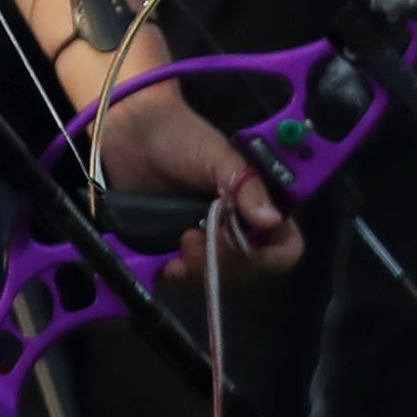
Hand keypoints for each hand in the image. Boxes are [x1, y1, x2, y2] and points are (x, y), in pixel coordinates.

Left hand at [72, 75, 299, 271]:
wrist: (131, 139)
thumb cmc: (182, 138)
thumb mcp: (218, 155)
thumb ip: (247, 186)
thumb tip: (271, 220)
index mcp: (259, 203)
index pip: (285, 244)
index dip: (272, 254)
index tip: (246, 247)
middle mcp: (240, 228)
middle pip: (251, 268)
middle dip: (227, 258)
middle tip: (197, 235)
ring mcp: (211, 242)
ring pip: (221, 276)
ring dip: (203, 268)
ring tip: (181, 241)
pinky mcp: (181, 251)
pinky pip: (190, 279)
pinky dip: (182, 276)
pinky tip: (169, 265)